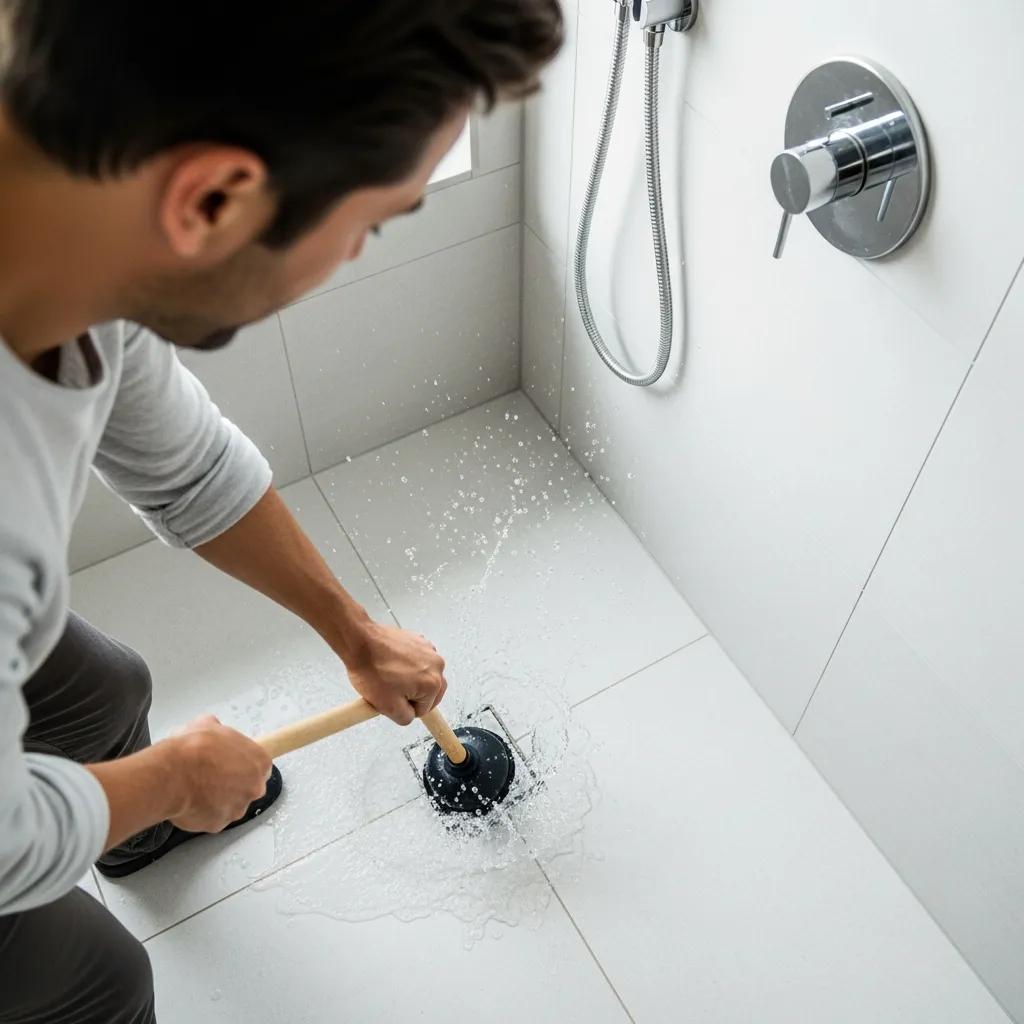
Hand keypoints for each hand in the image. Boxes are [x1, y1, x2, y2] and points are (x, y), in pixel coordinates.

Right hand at [164, 715, 272, 832]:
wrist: (172, 774)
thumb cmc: (192, 750)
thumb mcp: (208, 724)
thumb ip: (219, 730)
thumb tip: (211, 727)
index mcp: (259, 761)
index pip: (260, 766)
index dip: (243, 765)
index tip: (232, 765)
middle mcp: (254, 787)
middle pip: (248, 788)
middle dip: (232, 784)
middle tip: (212, 776)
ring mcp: (237, 807)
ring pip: (231, 805)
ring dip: (218, 799)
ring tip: (197, 787)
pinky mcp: (219, 824)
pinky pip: (213, 819)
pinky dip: (203, 813)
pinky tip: (191, 800)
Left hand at [344, 621, 446, 724]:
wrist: (360, 642)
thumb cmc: (372, 669)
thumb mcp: (388, 707)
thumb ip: (405, 718)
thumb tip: (409, 715)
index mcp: (432, 683)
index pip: (424, 710)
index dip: (405, 708)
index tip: (393, 700)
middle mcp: (436, 665)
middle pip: (429, 692)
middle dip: (411, 694)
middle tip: (390, 690)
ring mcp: (428, 650)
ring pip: (423, 676)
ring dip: (410, 679)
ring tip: (388, 676)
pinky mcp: (419, 640)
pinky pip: (418, 661)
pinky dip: (407, 665)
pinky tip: (391, 663)